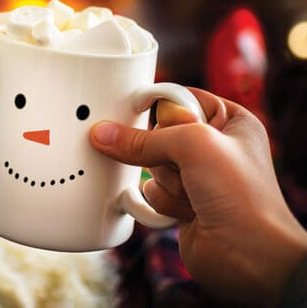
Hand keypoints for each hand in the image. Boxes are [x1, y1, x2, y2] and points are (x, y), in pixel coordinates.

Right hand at [90, 88, 306, 305]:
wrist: (250, 257)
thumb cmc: (242, 196)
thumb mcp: (193, 147)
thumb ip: (144, 138)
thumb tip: (103, 134)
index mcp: (229, 121)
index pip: (179, 98)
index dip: (158, 106)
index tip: (131, 107)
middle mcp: (214, 147)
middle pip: (158, 133)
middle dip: (164, 155)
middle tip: (184, 166)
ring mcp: (197, 177)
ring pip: (151, 165)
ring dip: (166, 182)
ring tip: (194, 195)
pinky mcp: (182, 203)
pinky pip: (151, 191)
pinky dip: (163, 202)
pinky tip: (187, 211)